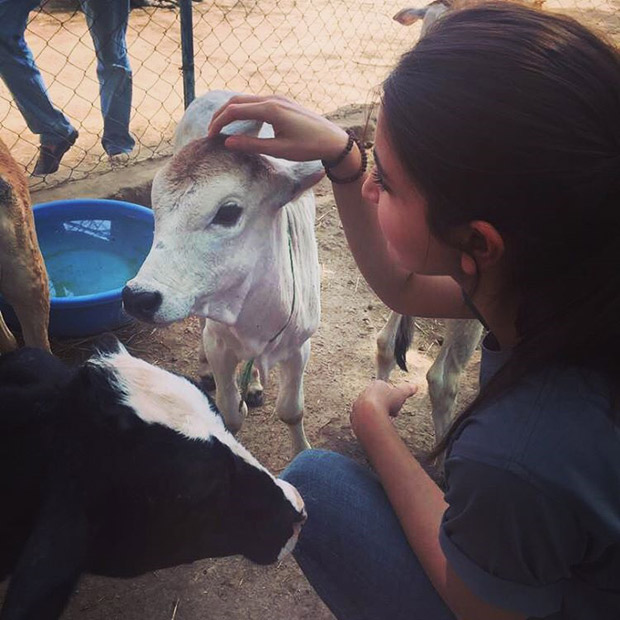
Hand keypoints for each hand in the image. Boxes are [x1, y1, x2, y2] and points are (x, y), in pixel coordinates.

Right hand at [207, 94, 348, 161]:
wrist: (333, 140)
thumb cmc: (308, 147)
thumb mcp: (279, 150)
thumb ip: (252, 145)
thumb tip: (227, 142)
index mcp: (270, 109)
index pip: (234, 110)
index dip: (219, 123)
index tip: (210, 137)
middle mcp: (272, 99)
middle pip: (236, 101)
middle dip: (220, 115)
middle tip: (211, 132)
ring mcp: (278, 99)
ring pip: (245, 100)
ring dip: (230, 112)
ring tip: (221, 128)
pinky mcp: (282, 103)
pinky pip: (255, 102)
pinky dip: (243, 110)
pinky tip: (240, 123)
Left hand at [350, 380, 417, 434]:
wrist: (369, 414)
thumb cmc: (386, 402)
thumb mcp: (401, 394)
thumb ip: (408, 389)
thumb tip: (415, 386)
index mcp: (376, 385)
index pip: (386, 389)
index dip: (394, 397)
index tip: (397, 404)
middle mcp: (365, 392)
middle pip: (378, 399)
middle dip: (386, 406)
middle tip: (392, 413)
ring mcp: (358, 404)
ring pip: (371, 409)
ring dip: (379, 413)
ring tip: (385, 420)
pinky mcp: (354, 415)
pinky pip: (365, 419)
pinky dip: (371, 421)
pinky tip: (377, 425)